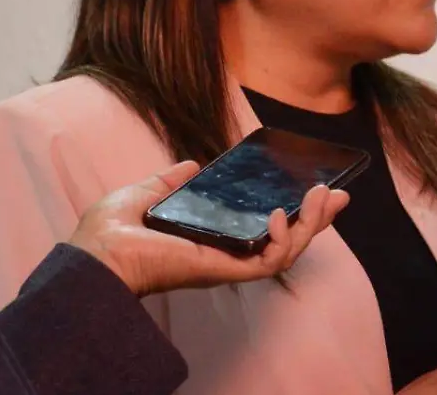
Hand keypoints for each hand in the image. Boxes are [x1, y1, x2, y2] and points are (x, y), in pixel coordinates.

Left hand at [69, 161, 349, 296]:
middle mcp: (227, 253)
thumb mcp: (146, 193)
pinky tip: (281, 213)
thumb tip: (191, 165)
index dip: (295, 212)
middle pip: (287, 241)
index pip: (265, 228)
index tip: (318, 190)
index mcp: (213, 237)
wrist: (96, 253)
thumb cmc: (110, 232)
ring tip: (323, 197)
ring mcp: (229, 264)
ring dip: (311, 225)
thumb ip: (170, 181)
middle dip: (317, 219)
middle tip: (339, 195)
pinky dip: (282, 239)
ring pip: (287, 252)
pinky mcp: (226, 271)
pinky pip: (268, 261)